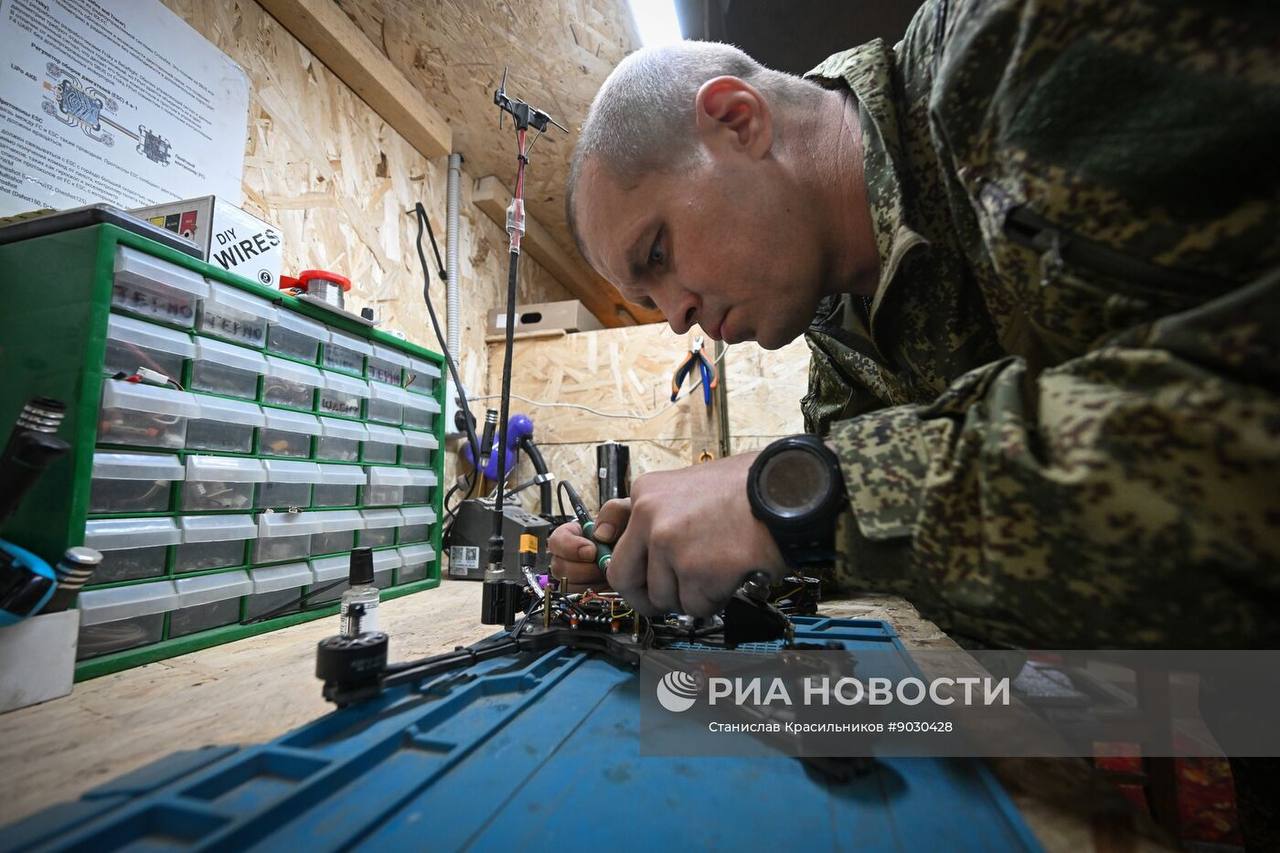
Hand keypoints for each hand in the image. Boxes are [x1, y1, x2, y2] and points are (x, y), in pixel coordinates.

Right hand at [548, 498, 630, 591]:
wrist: (646, 549)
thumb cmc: (634, 526)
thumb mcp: (627, 511)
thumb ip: (613, 512)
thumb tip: (600, 534)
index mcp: (575, 534)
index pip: (557, 540)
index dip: (569, 547)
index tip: (591, 550)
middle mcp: (572, 555)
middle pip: (559, 566)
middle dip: (582, 569)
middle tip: (602, 565)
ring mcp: (579, 576)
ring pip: (569, 585)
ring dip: (591, 581)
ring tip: (609, 572)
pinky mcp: (589, 591)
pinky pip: (583, 596)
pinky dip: (597, 591)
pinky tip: (610, 583)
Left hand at [609, 453, 785, 616]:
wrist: (787, 490)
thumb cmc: (748, 486)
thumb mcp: (691, 482)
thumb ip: (658, 509)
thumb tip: (616, 531)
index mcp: (646, 493)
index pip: (609, 535)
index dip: (623, 561)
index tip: (633, 574)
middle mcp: (651, 519)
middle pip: (624, 578)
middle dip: (644, 596)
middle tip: (664, 600)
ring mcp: (672, 547)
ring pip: (665, 598)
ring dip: (690, 596)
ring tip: (716, 573)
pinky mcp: (698, 573)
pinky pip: (696, 607)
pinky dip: (714, 601)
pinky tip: (731, 577)